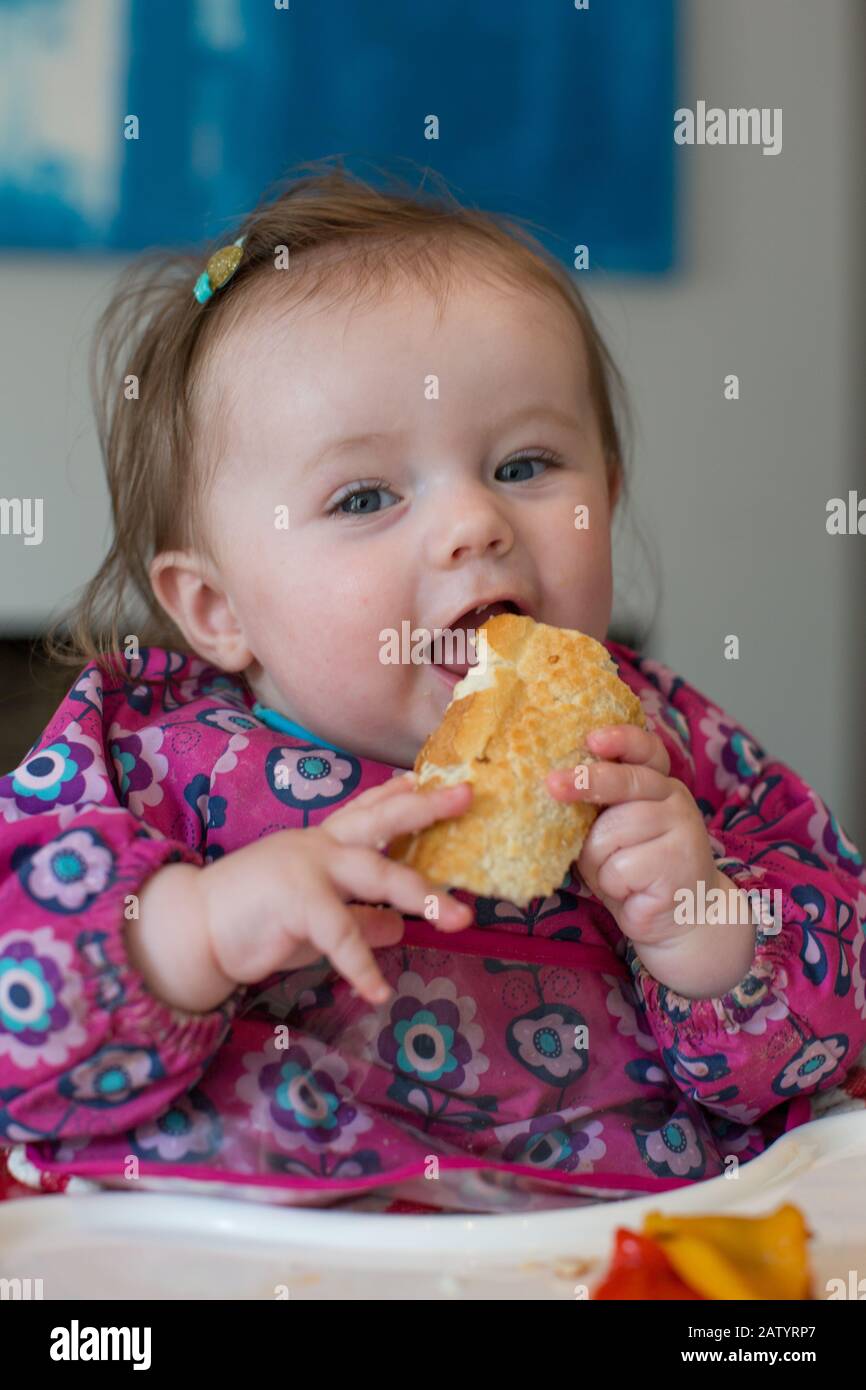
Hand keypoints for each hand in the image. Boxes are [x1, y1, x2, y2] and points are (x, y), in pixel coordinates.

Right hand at [199, 774, 473, 1006]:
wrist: (192, 931)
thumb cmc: (253, 921)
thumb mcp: (315, 921)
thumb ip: (358, 917)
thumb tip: (399, 926)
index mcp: (321, 844)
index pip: (366, 810)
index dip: (400, 793)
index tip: (433, 776)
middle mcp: (319, 846)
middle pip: (380, 821)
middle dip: (425, 808)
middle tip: (466, 796)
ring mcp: (308, 869)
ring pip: (377, 873)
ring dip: (422, 895)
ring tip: (460, 919)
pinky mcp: (297, 901)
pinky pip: (342, 933)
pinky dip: (363, 965)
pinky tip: (378, 991)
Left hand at [547, 724, 721, 946]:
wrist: (681, 916)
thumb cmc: (633, 868)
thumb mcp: (612, 830)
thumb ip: (597, 806)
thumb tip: (553, 787)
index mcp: (657, 783)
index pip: (646, 750)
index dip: (621, 740)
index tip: (592, 738)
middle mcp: (675, 798)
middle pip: (625, 782)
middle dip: (586, 782)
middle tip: (553, 785)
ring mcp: (682, 830)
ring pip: (611, 833)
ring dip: (598, 860)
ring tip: (615, 874)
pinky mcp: (679, 864)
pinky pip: (620, 868)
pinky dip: (612, 884)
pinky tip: (631, 891)